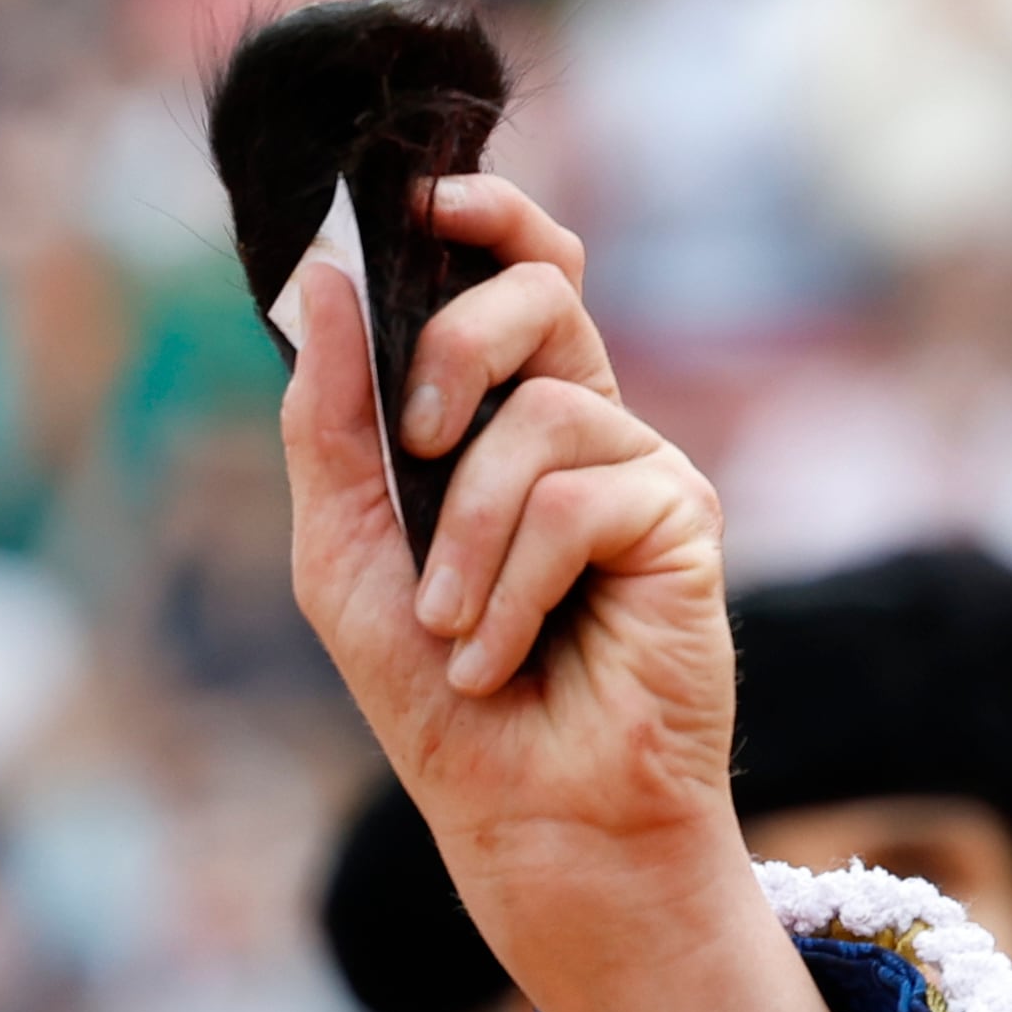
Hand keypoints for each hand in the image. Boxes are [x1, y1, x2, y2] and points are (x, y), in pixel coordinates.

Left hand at [282, 176, 866, 1011]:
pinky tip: (505, 649)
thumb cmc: (432, 688)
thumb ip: (331, 417)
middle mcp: (583, 423)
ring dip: (464, 535)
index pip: (520, 270)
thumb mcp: (342, 548)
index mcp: (504, 414)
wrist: (519, 811)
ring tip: (451, 625)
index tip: (424, 200)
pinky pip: (580, 501)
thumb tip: (327, 278)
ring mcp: (641, 467)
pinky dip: (515, 584)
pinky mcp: (684, 523)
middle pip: (543, 292)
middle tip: (417, 443)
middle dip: (456, 346)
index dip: (486, 215)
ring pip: (541, 416)